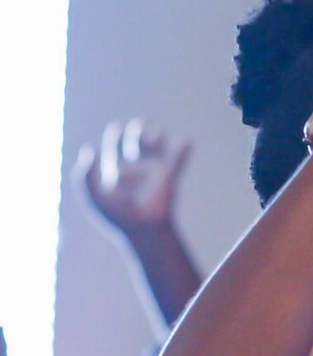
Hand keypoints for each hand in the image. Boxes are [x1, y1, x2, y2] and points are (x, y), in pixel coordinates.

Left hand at [75, 120, 191, 236]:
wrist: (142, 229)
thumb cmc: (115, 216)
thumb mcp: (93, 196)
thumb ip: (84, 175)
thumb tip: (89, 149)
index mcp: (116, 169)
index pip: (115, 145)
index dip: (115, 135)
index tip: (116, 128)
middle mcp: (136, 167)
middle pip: (136, 141)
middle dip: (138, 131)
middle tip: (139, 126)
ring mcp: (154, 171)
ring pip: (157, 146)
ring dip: (156, 135)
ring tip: (155, 135)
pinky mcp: (170, 177)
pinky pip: (178, 159)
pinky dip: (182, 150)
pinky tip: (185, 141)